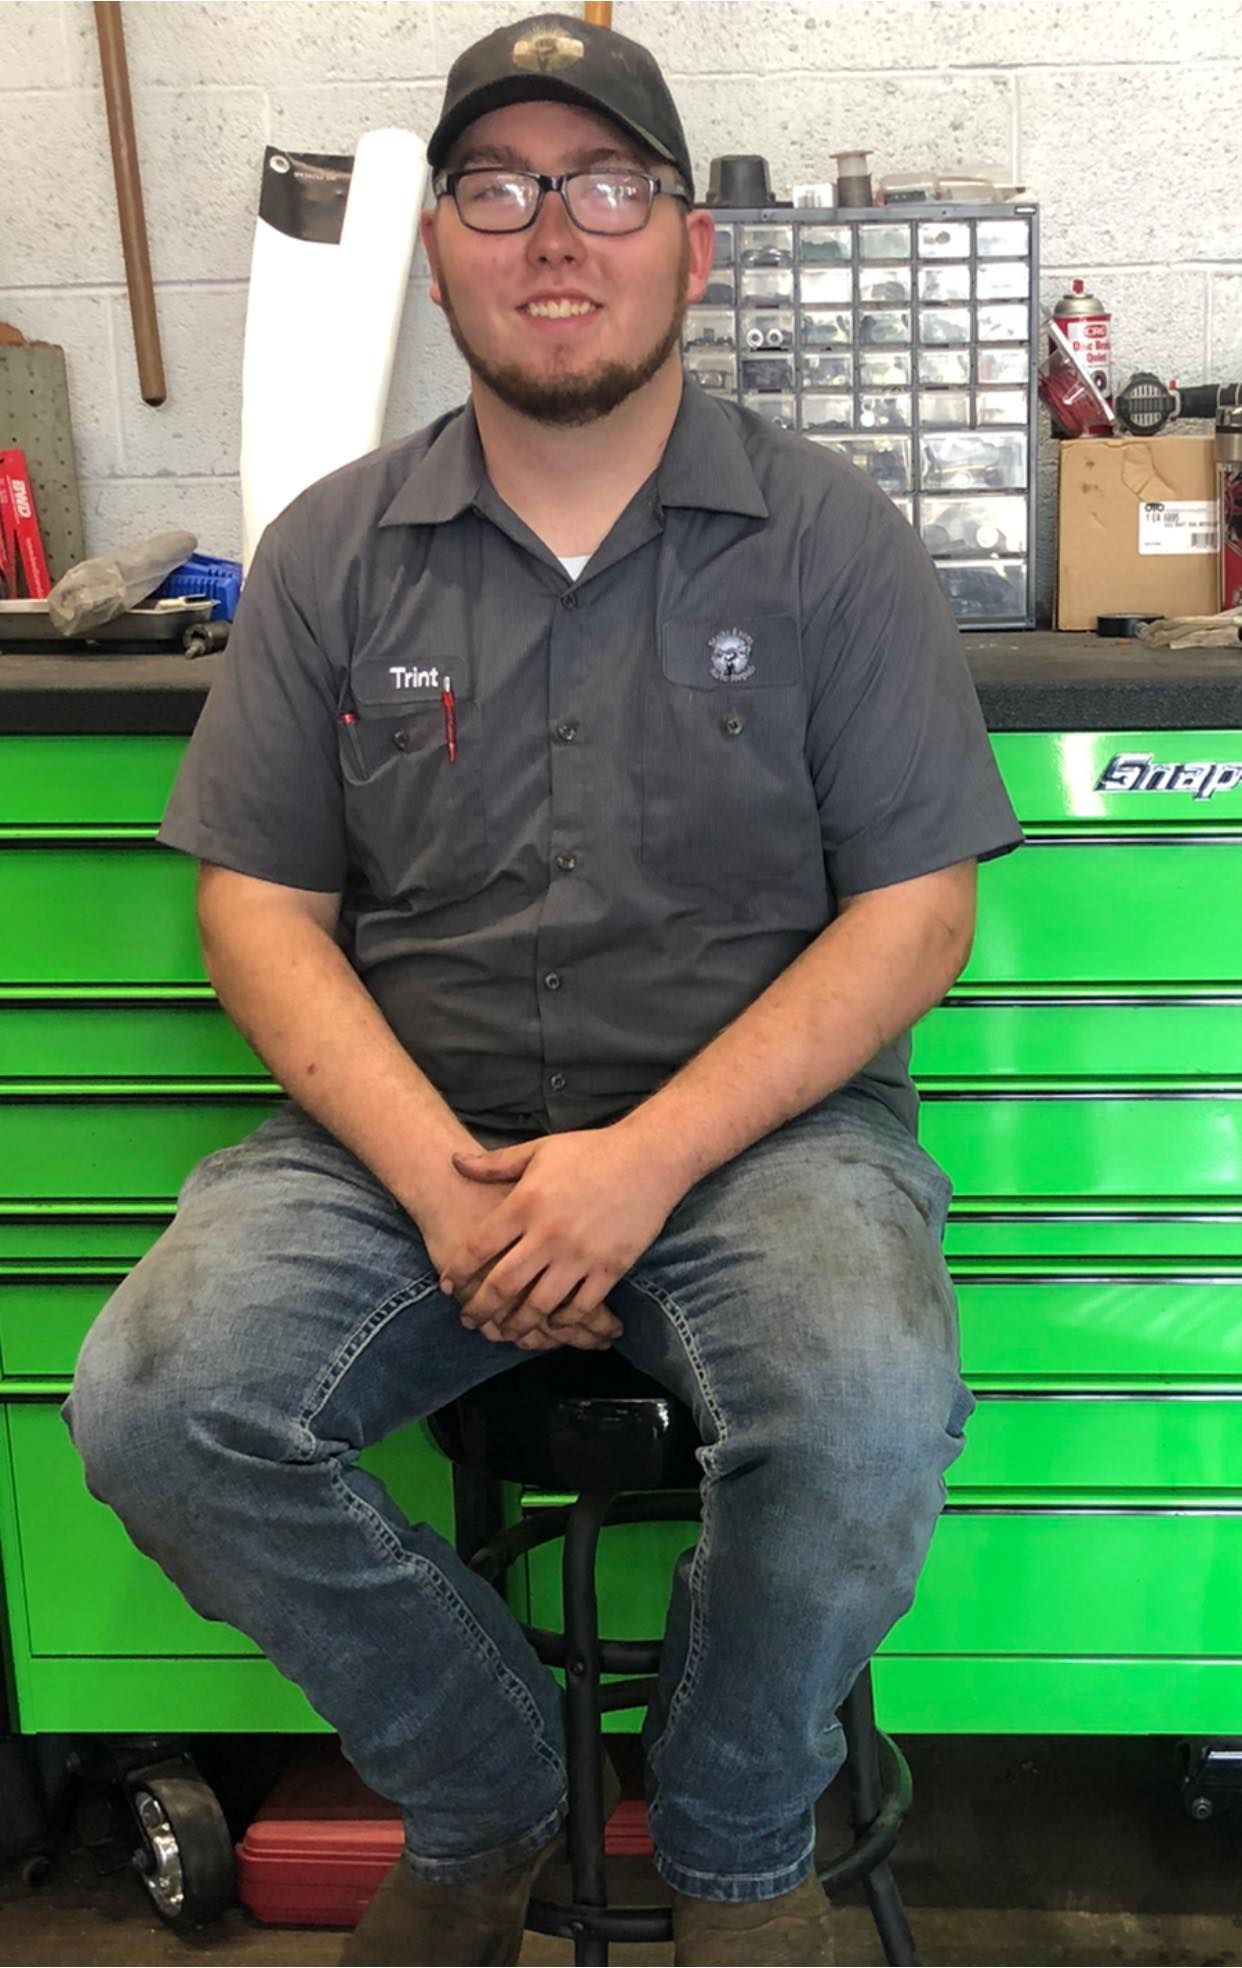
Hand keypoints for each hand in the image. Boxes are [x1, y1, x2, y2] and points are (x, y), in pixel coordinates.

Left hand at [442, 1124, 682, 1346]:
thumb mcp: (539, 1150)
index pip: (479, 1247)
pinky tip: (551, 1324)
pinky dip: (562, 1322)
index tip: (449, 1286)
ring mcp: (580, 1254)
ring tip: (504, 1331)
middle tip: (467, 1319)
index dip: (459, 1271)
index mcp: (526, 1203)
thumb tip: (454, 1162)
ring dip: (516, 1323)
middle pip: (503, 1284)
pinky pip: (580, 1307)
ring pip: (539, 1304)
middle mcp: (549, 1234)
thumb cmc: (591, 1151)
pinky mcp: (609, 1268)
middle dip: (480, 1307)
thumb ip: (495, 1163)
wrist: (649, 1158)